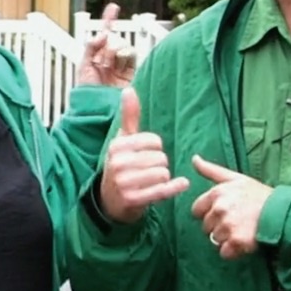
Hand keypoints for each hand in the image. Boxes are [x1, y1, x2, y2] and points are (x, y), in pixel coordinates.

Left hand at [79, 3, 136, 87]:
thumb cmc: (86, 92)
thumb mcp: (83, 66)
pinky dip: (126, 53)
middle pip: (115, 39)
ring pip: (125, 45)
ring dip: (116, 50)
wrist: (96, 109)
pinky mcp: (133, 72)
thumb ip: (91, 47)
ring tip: (109, 64)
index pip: (105, 35)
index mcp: (98, 56)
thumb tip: (104, 32)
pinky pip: (133, 55)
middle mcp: (112, 59)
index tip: (114, 7)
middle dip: (108, 45)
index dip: (109, 20)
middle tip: (103, 59)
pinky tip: (120, 59)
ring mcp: (123, 65)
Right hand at [100, 88, 188, 224]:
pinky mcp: (133, 200)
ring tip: (152, 180)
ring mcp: (124, 183)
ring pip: (163, 173)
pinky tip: (181, 184)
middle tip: (149, 170)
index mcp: (116, 146)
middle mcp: (118, 163)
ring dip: (164, 178)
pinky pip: (163, 190)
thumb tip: (129, 90)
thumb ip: (129, 116)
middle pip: (160, 158)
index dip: (156, 148)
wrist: (109, 201)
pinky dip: (175, 187)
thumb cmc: (120, 165)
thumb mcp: (122, 140)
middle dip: (160, 164)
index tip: (146, 154)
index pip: (154, 141)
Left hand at [191, 156, 273, 258]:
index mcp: (217, 193)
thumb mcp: (236, 178)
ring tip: (242, 230)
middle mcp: (220, 209)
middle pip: (205, 227)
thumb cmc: (260, 195)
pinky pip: (224, 253)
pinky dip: (233, 251)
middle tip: (236, 222)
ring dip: (226, 239)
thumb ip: (211, 170)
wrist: (284, 212)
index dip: (208, 214)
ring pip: (215, 240)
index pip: (197, 210)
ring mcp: (228, 226)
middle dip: (218, 227)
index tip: (222, 213)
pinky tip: (244, 242)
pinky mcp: (237, 242)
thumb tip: (194, 158)